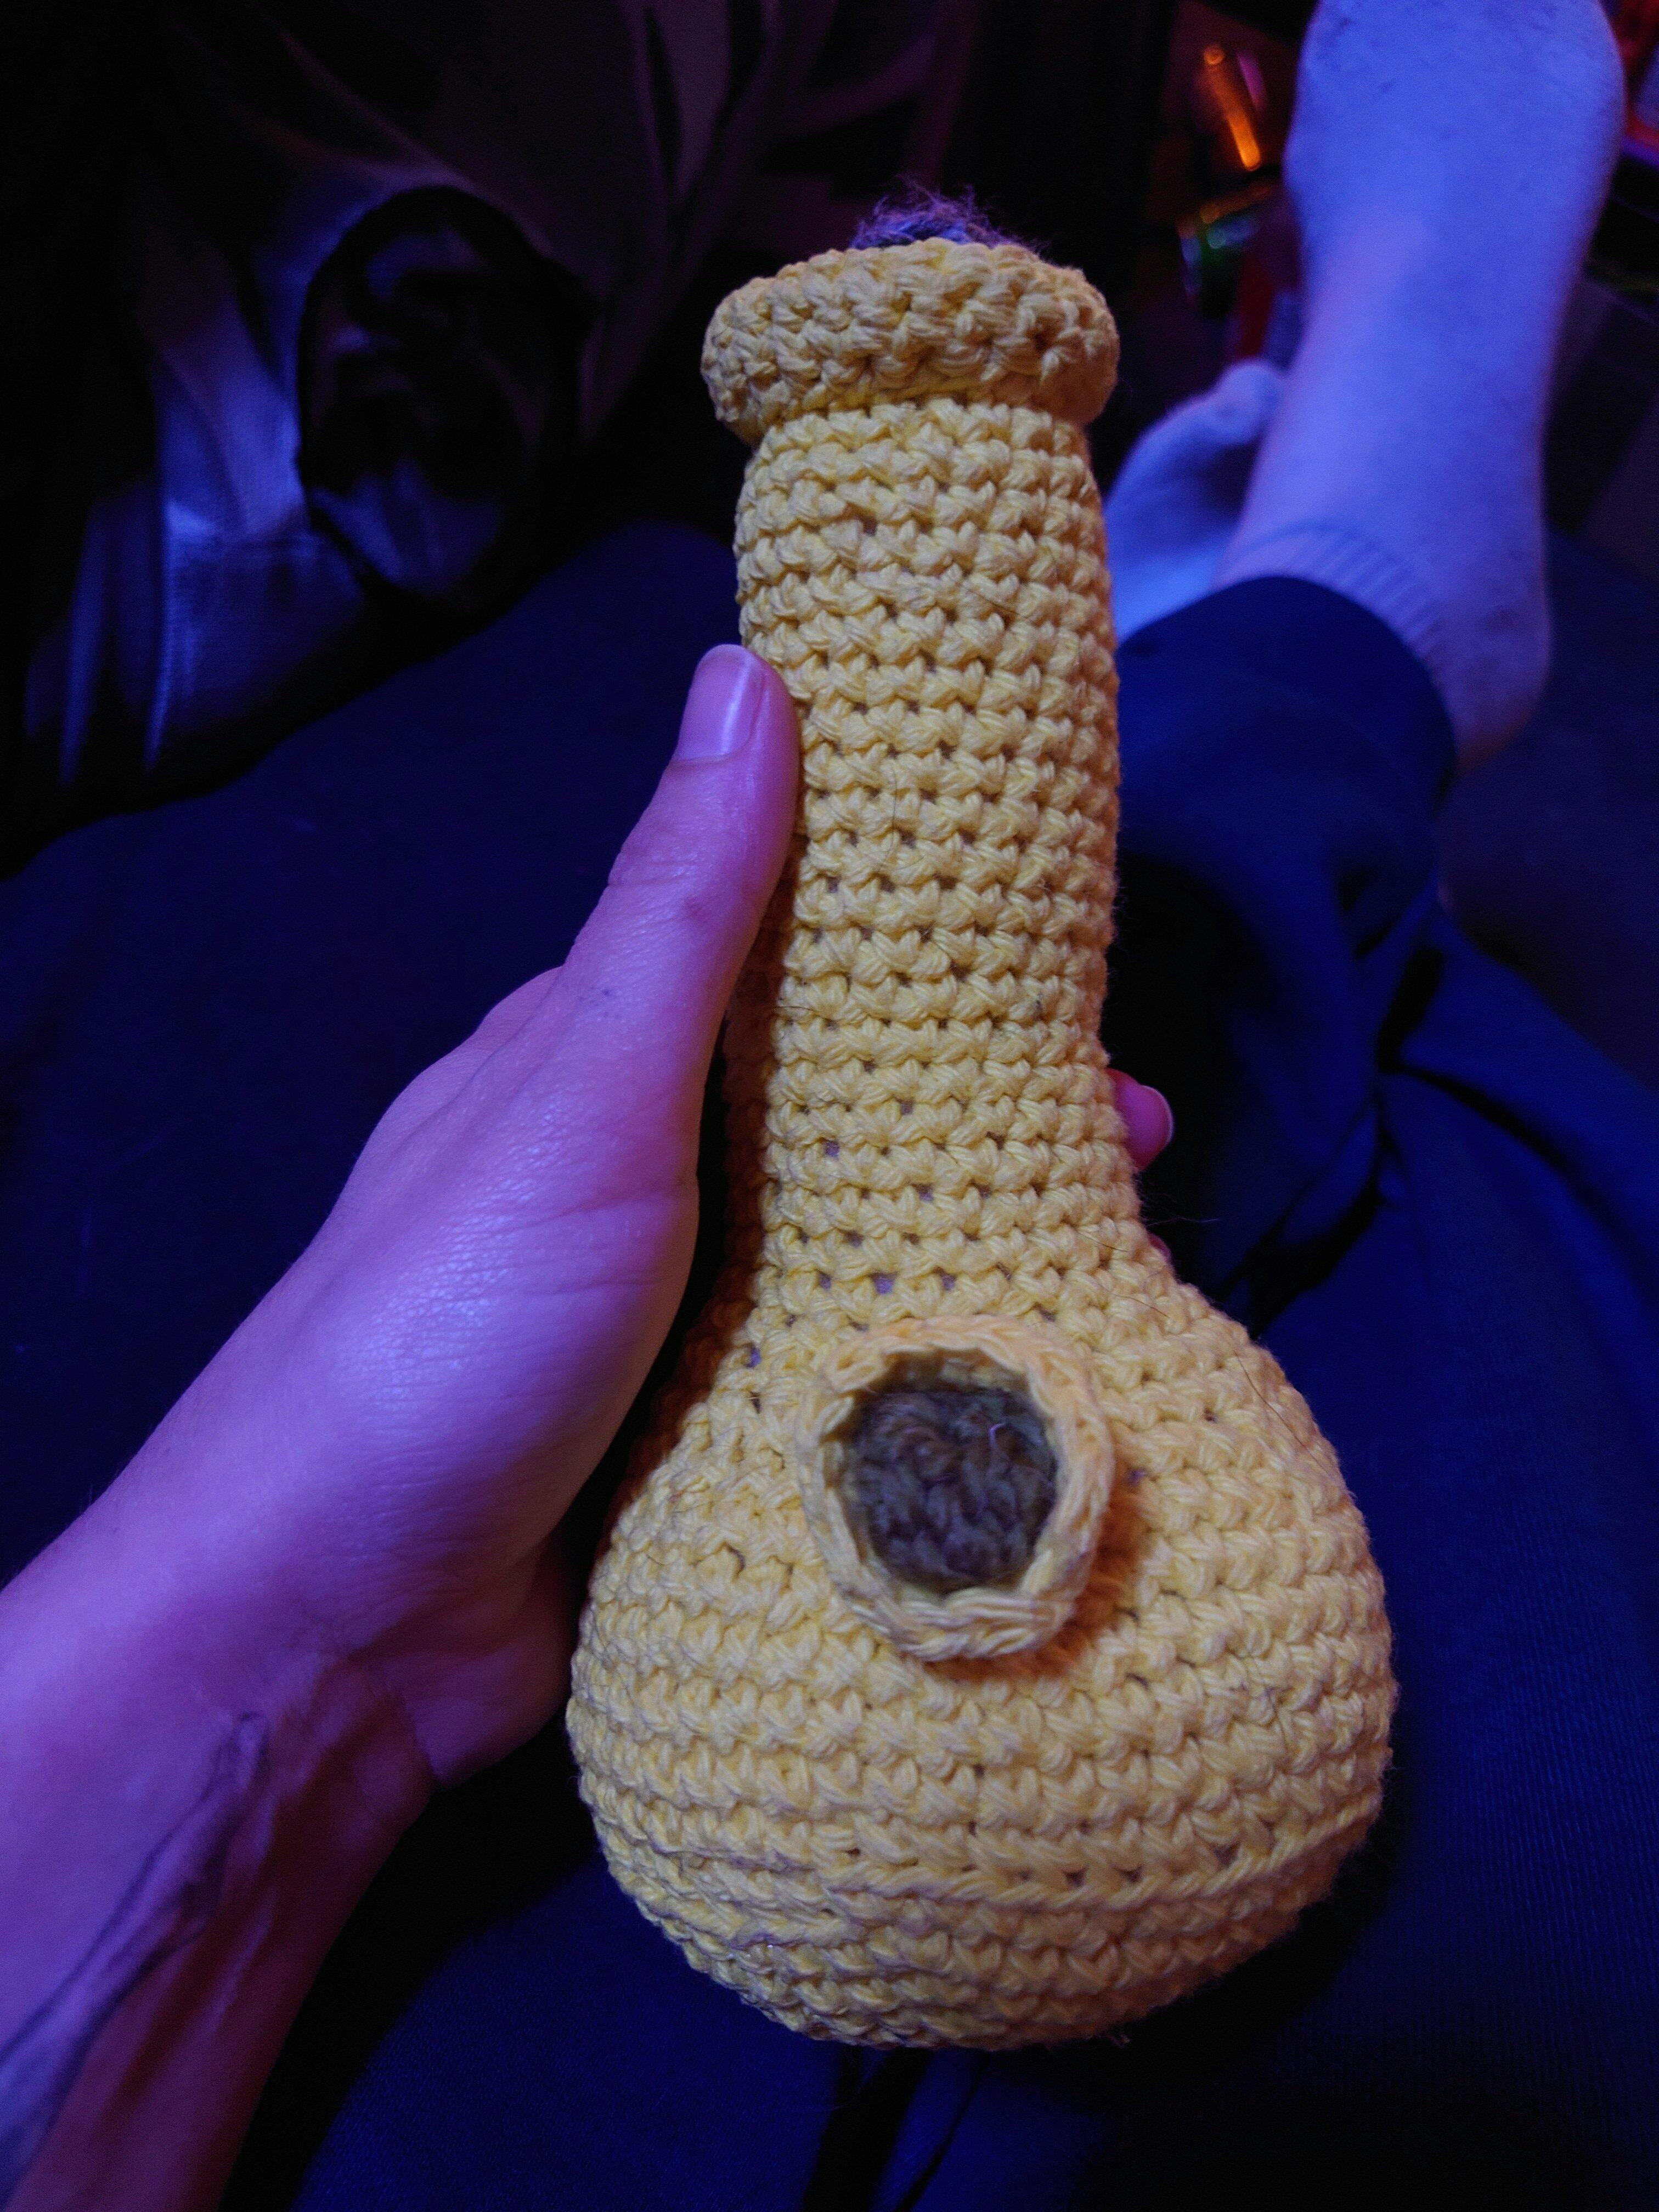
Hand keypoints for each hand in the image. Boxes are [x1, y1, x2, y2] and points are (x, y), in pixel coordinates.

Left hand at [109, 649, 1175, 1785]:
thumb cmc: (450, 1325)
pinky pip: (838, 1374)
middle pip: (841, 1112)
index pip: (784, 963)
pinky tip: (1029, 1367)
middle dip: (986, 1111)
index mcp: (601, 1062)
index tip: (1072, 962)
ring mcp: (675, 1317)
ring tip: (1121, 1250)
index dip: (921, 946)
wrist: (342, 1626)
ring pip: (856, 1245)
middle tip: (1138, 1142)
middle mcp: (643, 1175)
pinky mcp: (703, 1441)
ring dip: (974, 1236)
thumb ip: (681, 909)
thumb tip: (747, 671)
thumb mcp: (582, 1095)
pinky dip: (926, 1360)